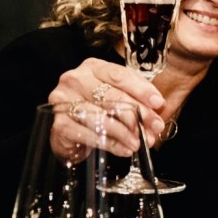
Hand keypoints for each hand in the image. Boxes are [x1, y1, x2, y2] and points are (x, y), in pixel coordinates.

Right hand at [47, 58, 166, 157]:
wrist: (71, 131)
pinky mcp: (59, 124)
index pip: (119, 75)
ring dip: (125, 132)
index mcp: (93, 67)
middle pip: (111, 96)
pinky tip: (125, 149)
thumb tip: (158, 109)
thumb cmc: (99, 109)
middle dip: (138, 114)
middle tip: (154, 128)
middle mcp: (76, 79)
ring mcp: (63, 101)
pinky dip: (110, 144)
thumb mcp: (119, 97)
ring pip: (101, 117)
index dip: (141, 89)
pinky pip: (89, 134)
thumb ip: (137, 99)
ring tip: (140, 142)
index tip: (158, 103)